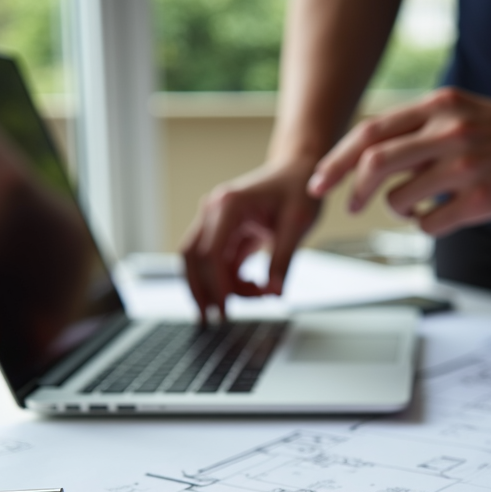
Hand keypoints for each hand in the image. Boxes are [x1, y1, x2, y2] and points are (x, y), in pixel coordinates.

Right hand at [182, 158, 321, 319]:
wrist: (297, 170)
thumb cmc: (297, 189)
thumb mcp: (297, 225)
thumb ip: (283, 261)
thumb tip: (274, 293)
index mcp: (229, 205)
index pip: (211, 253)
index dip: (216, 286)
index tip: (225, 310)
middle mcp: (213, 211)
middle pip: (193, 258)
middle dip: (202, 292)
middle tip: (215, 320)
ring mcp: (214, 222)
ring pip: (200, 263)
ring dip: (218, 287)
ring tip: (254, 296)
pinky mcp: (222, 233)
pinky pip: (216, 264)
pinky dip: (230, 280)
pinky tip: (255, 287)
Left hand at [307, 87, 490, 235]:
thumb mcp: (462, 112)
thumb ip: (420, 127)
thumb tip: (368, 156)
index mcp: (439, 107)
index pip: (369, 132)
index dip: (336, 160)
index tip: (318, 181)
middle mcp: (448, 132)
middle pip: (373, 163)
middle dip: (352, 190)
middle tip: (351, 206)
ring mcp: (465, 166)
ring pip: (399, 199)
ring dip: (398, 209)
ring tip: (418, 205)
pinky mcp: (481, 199)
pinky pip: (429, 223)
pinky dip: (425, 225)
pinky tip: (443, 215)